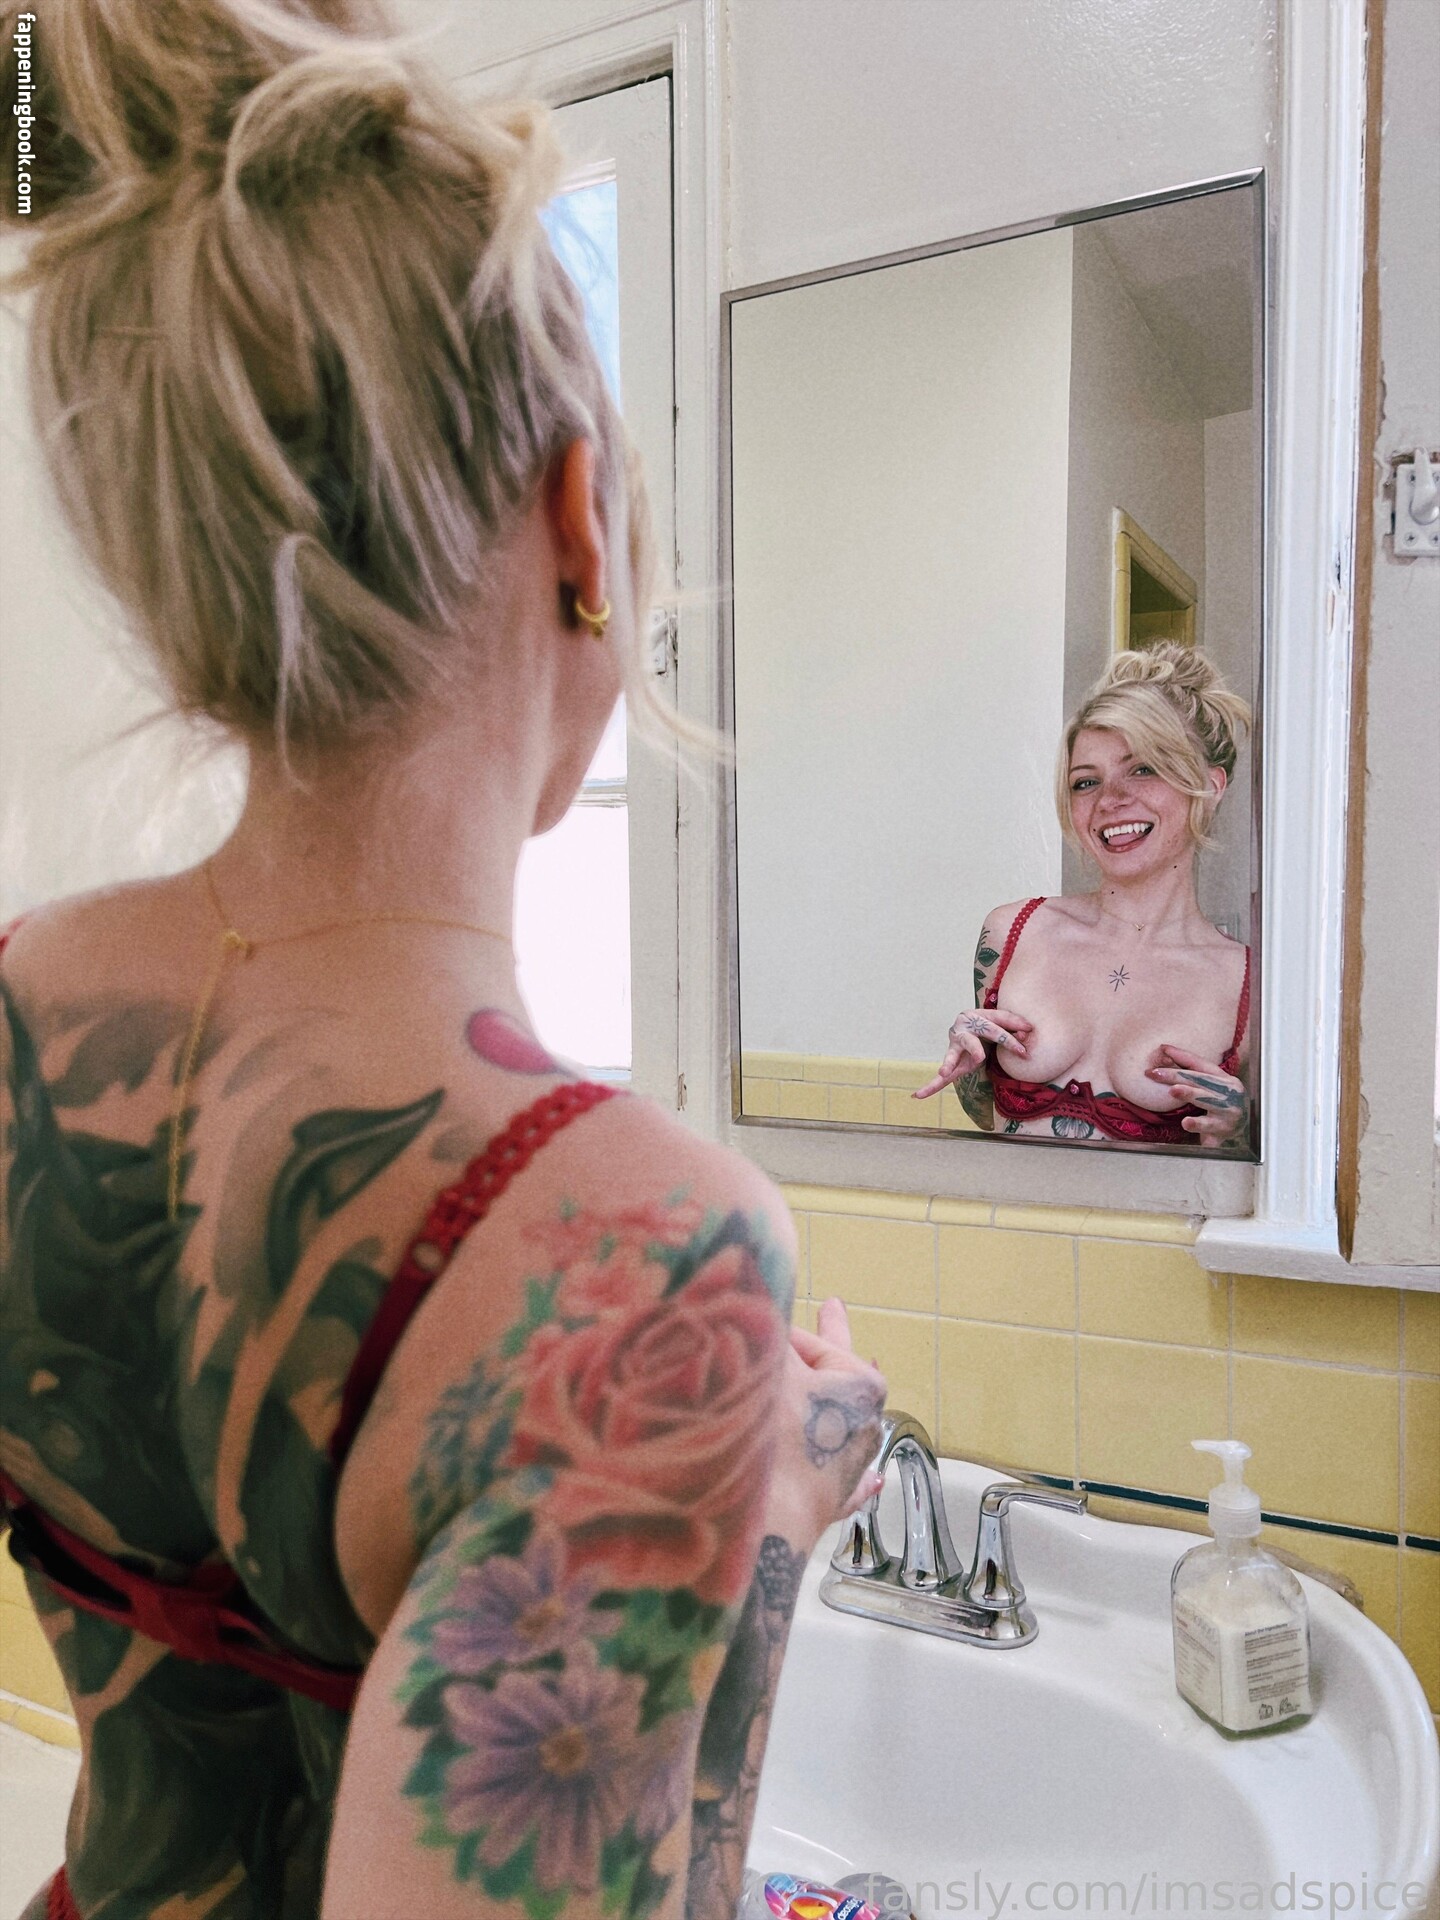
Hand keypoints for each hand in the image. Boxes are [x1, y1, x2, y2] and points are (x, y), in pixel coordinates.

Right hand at [767, 1299, 885, 1552]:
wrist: (765, 1518)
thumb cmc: (772, 1435)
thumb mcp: (768, 1368)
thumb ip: (768, 1338)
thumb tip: (765, 1318)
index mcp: (859, 1385)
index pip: (814, 1342)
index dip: (780, 1332)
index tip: (756, 1324)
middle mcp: (865, 1424)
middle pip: (835, 1376)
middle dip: (827, 1347)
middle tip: (834, 1310)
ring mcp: (850, 1466)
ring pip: (840, 1425)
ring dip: (831, 1407)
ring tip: (862, 1376)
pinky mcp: (829, 1502)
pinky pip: (845, 1481)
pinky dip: (852, 1475)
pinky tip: (874, 1481)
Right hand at [913, 1008, 1032, 1099]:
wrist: (965, 1022)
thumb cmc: (988, 1024)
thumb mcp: (1000, 1022)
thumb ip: (1013, 1026)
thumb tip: (1030, 1032)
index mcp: (977, 1015)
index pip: (998, 1023)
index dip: (1012, 1035)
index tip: (1026, 1050)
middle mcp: (963, 1026)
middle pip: (982, 1033)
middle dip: (998, 1041)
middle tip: (1011, 1051)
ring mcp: (954, 1043)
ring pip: (954, 1053)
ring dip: (949, 1063)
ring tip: (944, 1072)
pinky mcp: (951, 1060)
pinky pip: (941, 1077)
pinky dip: (930, 1087)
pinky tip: (918, 1096)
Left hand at [1146, 1044, 1248, 1147]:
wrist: (1242, 1132)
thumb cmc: (1222, 1105)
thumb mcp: (1212, 1087)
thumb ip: (1193, 1074)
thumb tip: (1165, 1054)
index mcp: (1225, 1079)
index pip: (1201, 1065)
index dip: (1182, 1056)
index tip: (1162, 1050)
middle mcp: (1229, 1093)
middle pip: (1201, 1081)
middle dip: (1177, 1076)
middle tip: (1156, 1073)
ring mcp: (1228, 1113)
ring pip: (1207, 1101)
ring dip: (1190, 1094)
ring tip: (1173, 1090)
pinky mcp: (1224, 1131)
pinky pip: (1209, 1128)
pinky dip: (1197, 1125)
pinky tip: (1186, 1123)